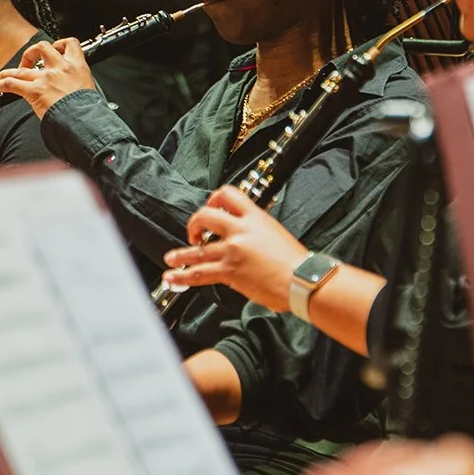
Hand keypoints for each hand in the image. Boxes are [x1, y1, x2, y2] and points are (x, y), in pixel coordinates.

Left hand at [0, 38, 95, 119]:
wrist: (84, 120)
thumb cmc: (89, 110)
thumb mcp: (89, 90)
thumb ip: (77, 84)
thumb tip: (71, 89)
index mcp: (77, 66)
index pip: (70, 44)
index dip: (60, 44)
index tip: (55, 48)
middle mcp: (60, 68)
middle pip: (42, 47)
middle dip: (31, 53)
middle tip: (27, 62)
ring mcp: (46, 78)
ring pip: (21, 69)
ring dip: (8, 72)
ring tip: (0, 76)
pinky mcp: (35, 91)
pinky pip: (13, 84)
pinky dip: (2, 84)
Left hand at [162, 185, 308, 311]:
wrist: (302, 280)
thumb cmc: (296, 262)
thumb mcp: (276, 234)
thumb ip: (256, 232)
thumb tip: (244, 240)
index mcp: (255, 217)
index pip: (228, 194)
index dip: (213, 199)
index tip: (210, 207)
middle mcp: (241, 230)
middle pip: (205, 216)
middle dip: (194, 224)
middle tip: (194, 234)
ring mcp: (233, 250)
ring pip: (197, 249)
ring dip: (180, 254)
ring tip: (171, 258)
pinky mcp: (229, 271)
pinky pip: (199, 272)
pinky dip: (182, 276)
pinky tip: (172, 277)